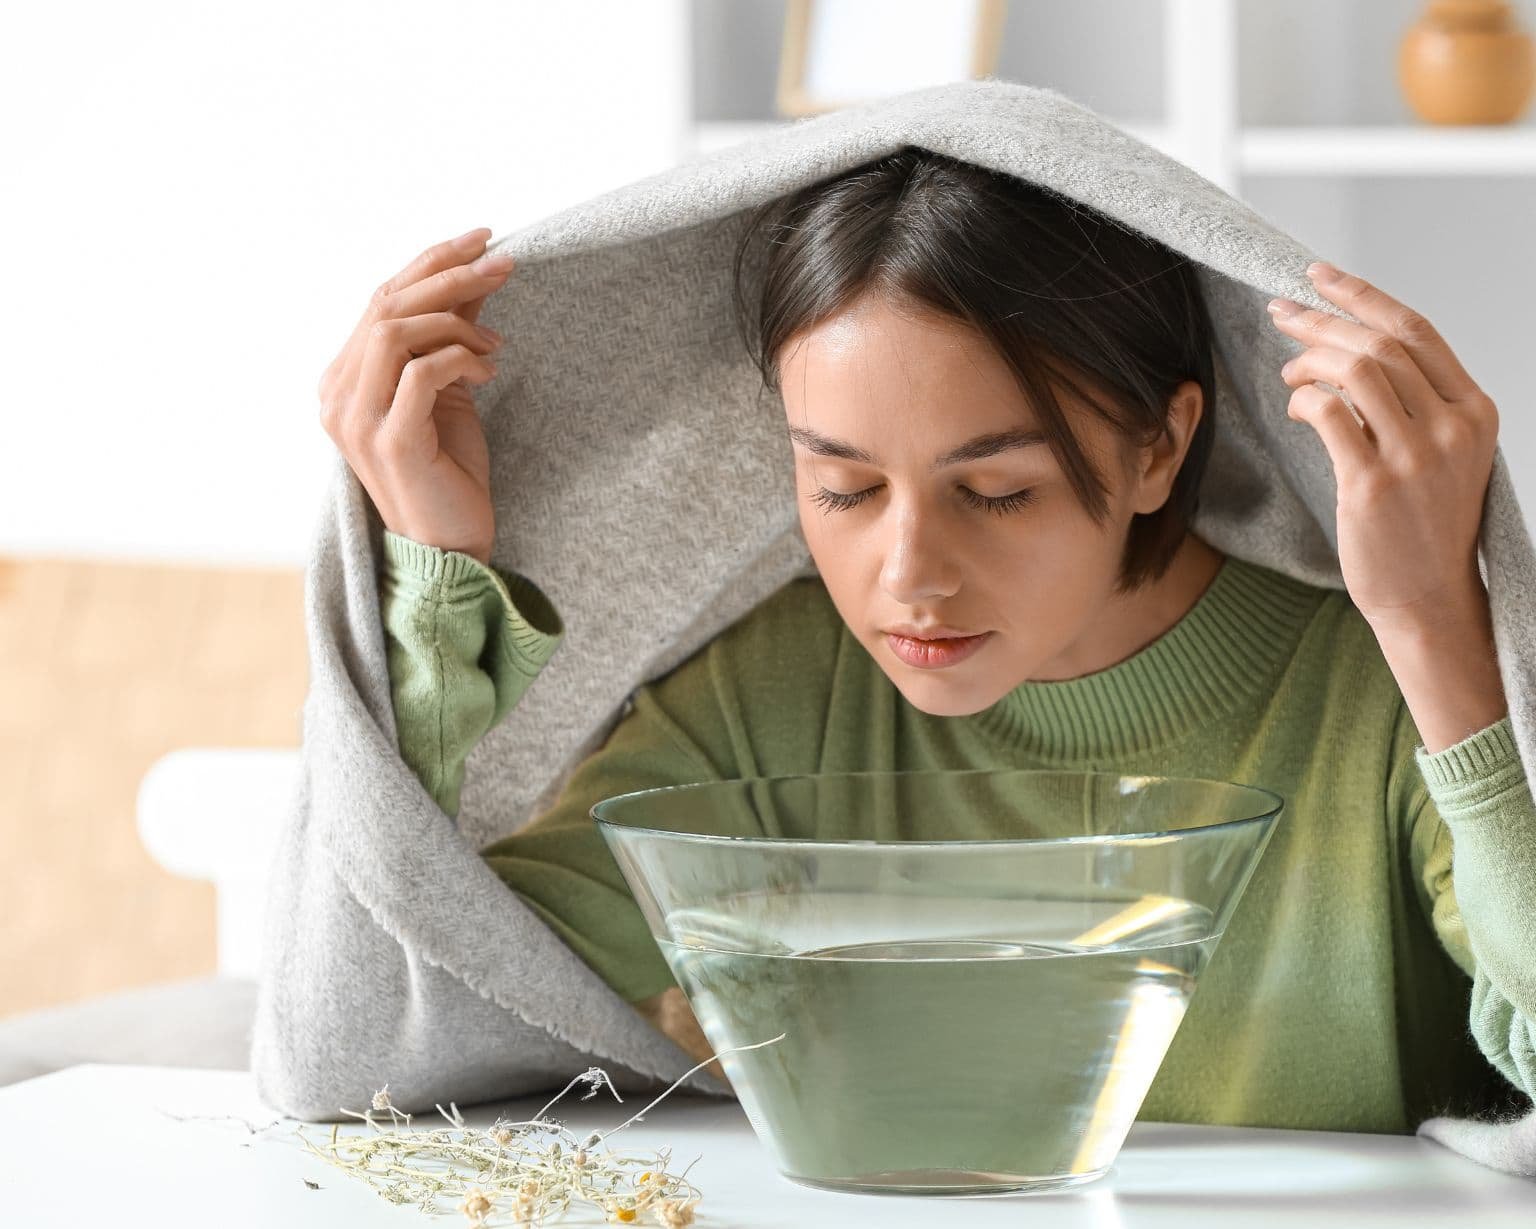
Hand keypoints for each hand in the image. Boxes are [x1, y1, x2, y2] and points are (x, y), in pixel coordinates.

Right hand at [318, 227, 514, 564]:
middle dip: (451, 274)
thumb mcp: (451, 390)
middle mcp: (337, 395)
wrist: (451, 546)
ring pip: (395, 330)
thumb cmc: (449, 471)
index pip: (381, 299)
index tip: (483, 239)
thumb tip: (477, 277)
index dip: (431, 262)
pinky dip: (460, 360)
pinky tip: (488, 373)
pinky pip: (421, 372)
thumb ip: (452, 336)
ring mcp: (356, 419)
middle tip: (504, 262)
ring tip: (495, 344)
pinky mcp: (389, 441)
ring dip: (456, 321)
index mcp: (343, 380)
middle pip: (386, 304)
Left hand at [1267, 262, 1499, 635]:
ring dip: (1308, 361)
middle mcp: (1452, 426)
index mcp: (1475, 411)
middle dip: (1321, 321)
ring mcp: (1415, 455)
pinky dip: (1304, 401)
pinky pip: (1329, 414)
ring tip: (1287, 373)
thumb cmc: (1425, 526)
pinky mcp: (1373, 483)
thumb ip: (1415, 404)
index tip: (1319, 275)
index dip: (1362, 295)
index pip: (1416, 330)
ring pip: (1354, 370)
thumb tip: (1351, 353)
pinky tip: (1295, 408)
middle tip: (1280, 314)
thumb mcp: (1444, 454)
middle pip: (1378, 344)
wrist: (1428, 598)